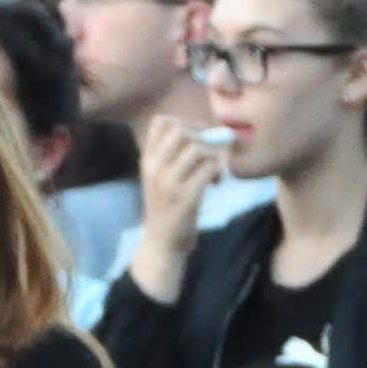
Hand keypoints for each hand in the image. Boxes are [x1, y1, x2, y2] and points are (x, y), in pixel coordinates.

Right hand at [133, 112, 231, 295]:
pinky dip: (218, 172)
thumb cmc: (166, 209)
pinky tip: (216, 184)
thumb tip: (204, 131)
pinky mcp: (185, 199)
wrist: (161, 244)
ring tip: (214, 172)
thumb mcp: (159, 178)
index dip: (186, 122)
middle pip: (181, 130)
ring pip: (198, 149)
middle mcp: (155, 168)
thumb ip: (172, 156)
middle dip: (203, 137)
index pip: (161, 122)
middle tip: (211, 153)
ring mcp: (168, 183)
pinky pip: (209, 170)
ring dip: (213, 157)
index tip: (198, 138)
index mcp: (148, 160)